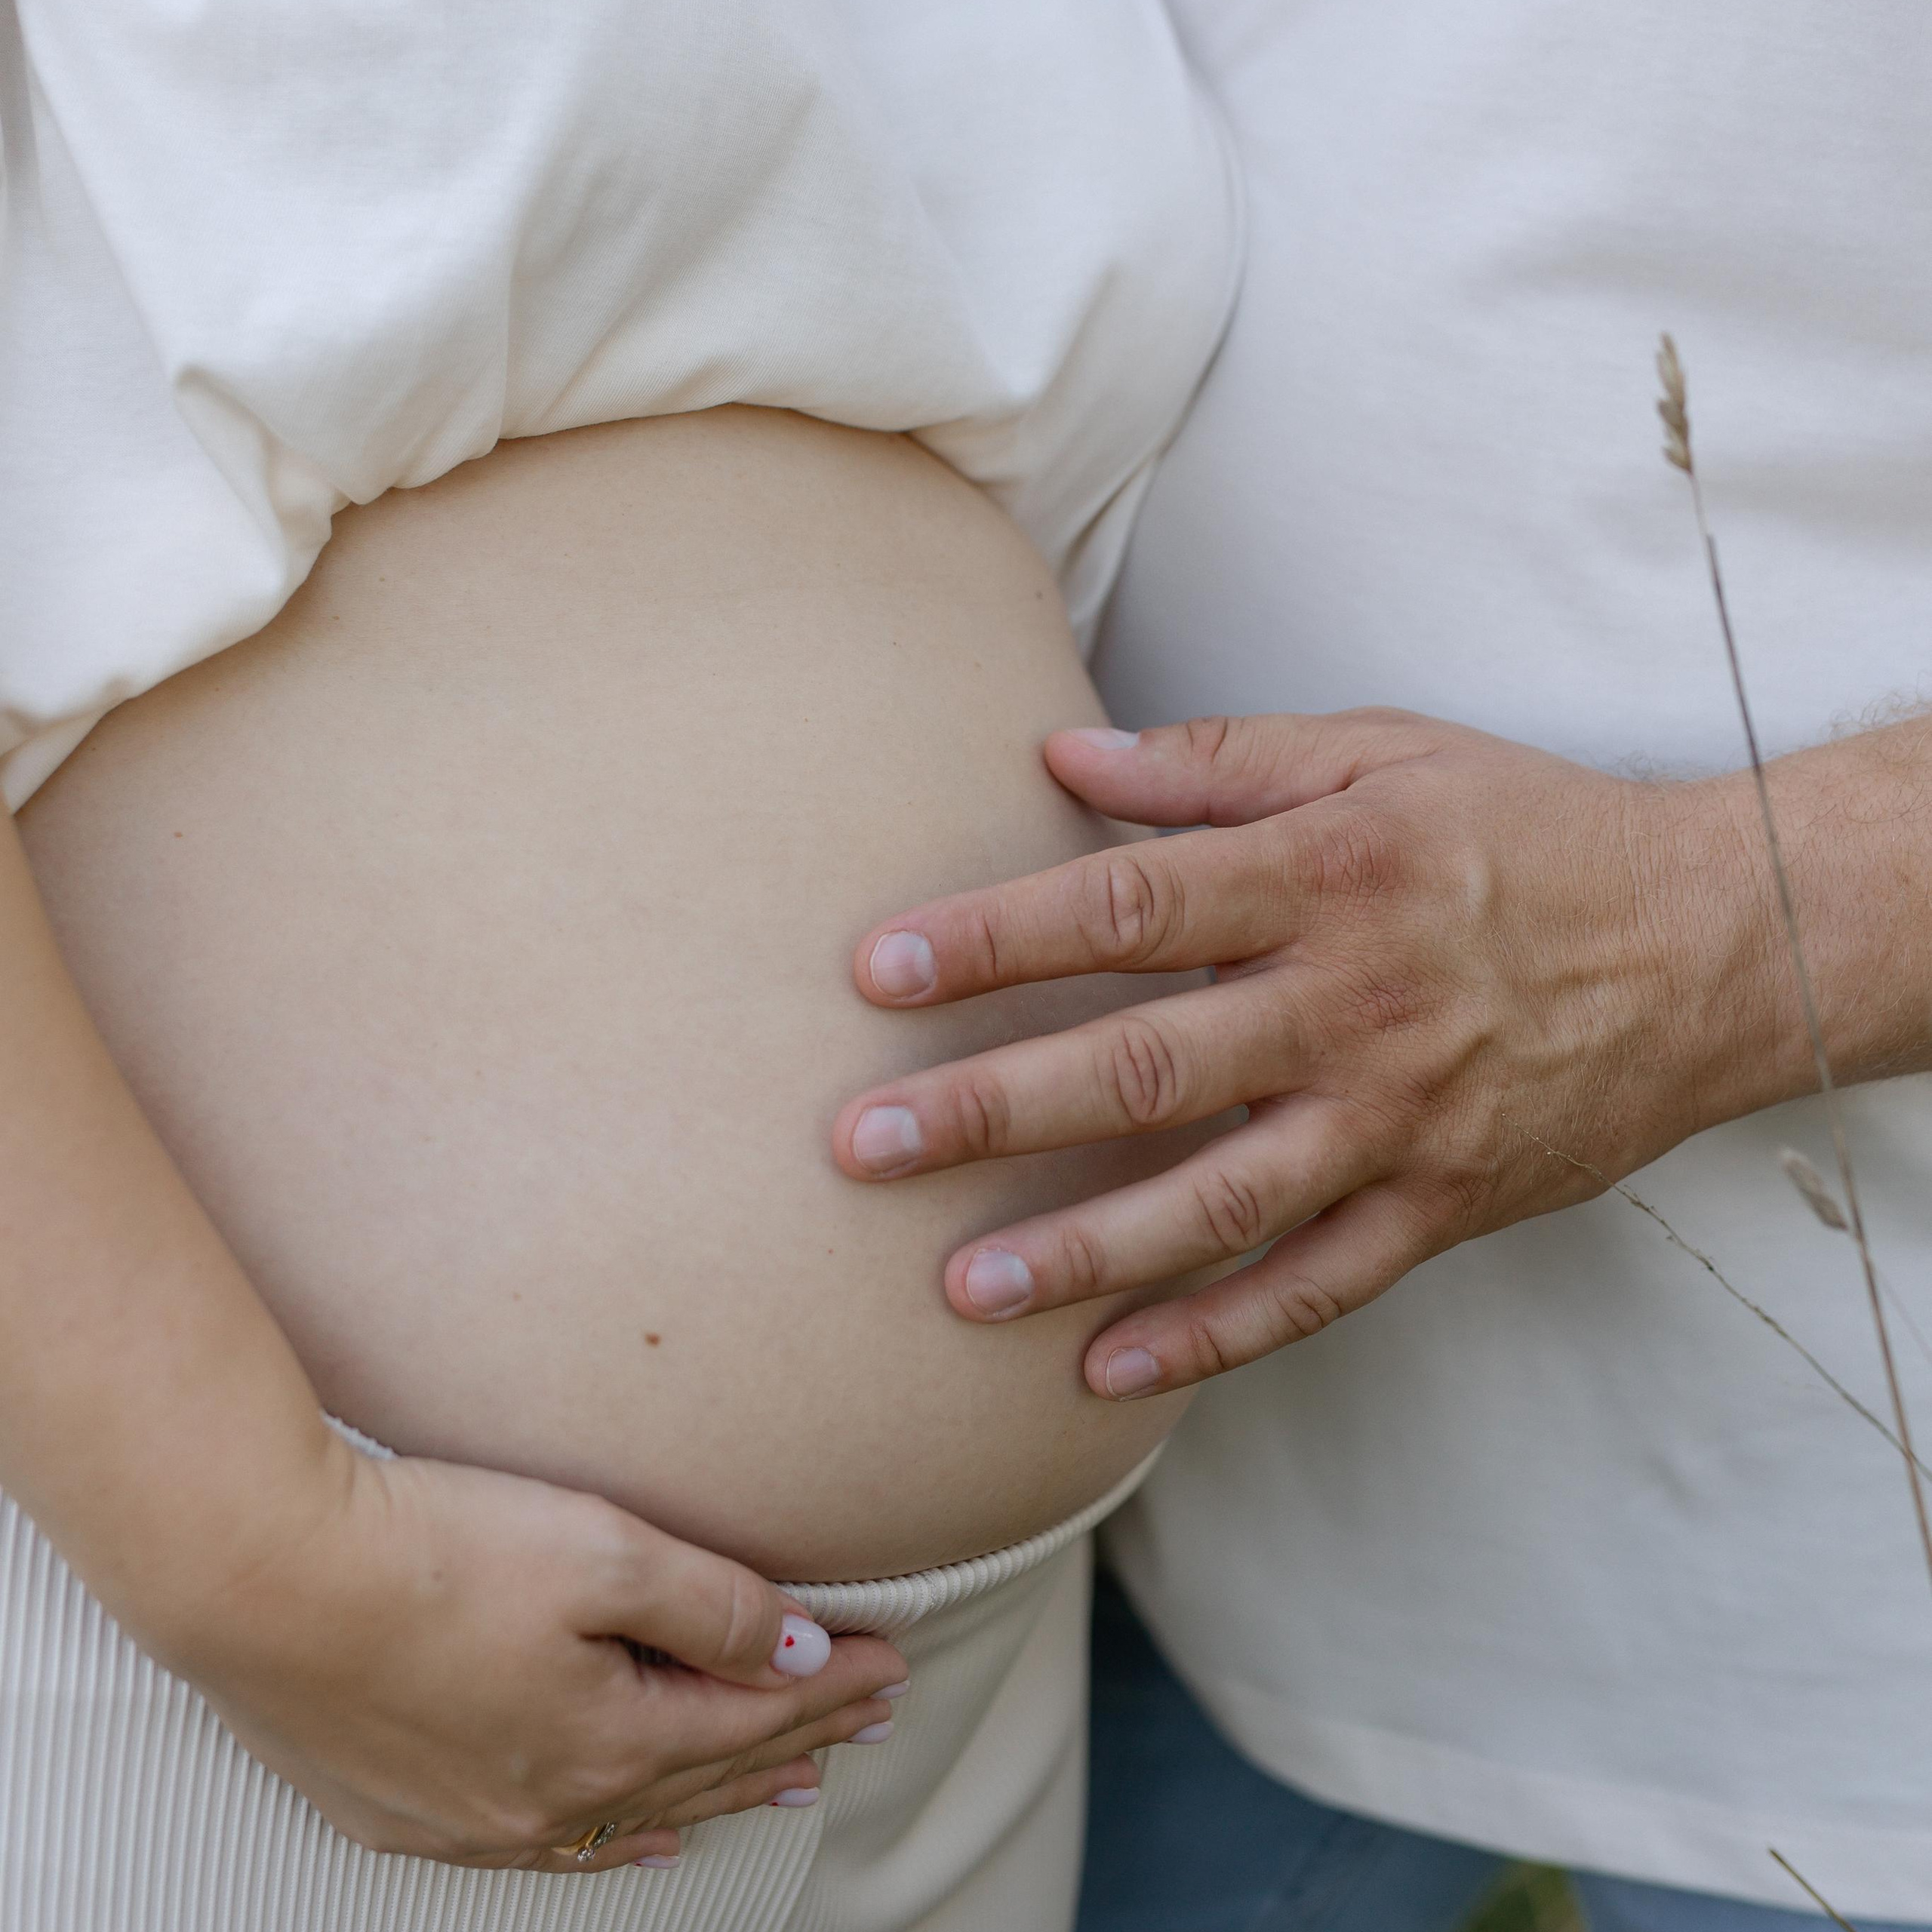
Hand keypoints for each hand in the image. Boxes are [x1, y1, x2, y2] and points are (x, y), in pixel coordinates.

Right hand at [154, 1435, 906, 1873]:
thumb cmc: (436, 1552)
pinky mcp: (410, 1808)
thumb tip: (797, 1651)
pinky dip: (619, 1840)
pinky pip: (551, 1847)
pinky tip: (645, 1840)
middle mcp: (554, 1798)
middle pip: (710, 1765)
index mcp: (611, 1736)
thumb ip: (712, 1606)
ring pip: (641, 1812)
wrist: (266, 1579)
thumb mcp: (604, 1553)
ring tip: (794, 1784)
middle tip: (869, 1718)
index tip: (893, 1662)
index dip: (833, 1686)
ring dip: (724, 1790)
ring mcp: (478, 1816)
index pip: (758, 1713)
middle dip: (800, 1737)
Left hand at [835, 710, 1773, 1397]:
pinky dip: (1213, 1334)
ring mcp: (1399, 1121)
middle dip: (996, 1108)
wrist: (1711, 943)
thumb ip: (1219, 760)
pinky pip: (1314, 1287)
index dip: (997, 938)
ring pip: (1221, 1200)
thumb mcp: (1382, 754)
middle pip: (1149, 1065)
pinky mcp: (1440, 1206)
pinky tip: (1106, 1371)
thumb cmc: (1523, 832)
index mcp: (1328, 875)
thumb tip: (1062, 755)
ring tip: (958, 1286)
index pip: (1131, 904)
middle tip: (861, 1148)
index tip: (876, 969)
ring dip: (1083, 1249)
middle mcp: (1354, 1005)